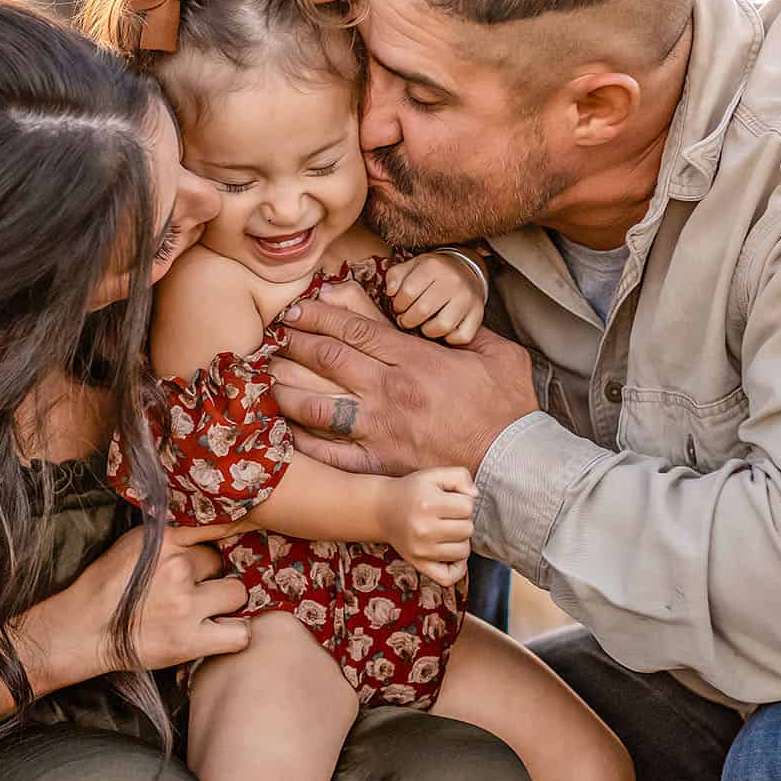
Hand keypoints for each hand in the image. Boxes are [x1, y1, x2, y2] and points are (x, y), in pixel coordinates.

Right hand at [62, 525, 250, 673]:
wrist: (83, 629)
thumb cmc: (105, 586)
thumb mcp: (134, 544)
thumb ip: (170, 535)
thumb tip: (205, 527)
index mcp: (163, 540)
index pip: (214, 525)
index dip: (224, 533)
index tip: (232, 537)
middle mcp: (177, 568)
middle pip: (222, 560)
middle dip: (213, 573)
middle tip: (197, 586)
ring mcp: (185, 605)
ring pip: (237, 593)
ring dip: (226, 602)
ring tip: (208, 609)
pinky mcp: (188, 641)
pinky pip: (239, 634)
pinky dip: (233, 634)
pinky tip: (218, 631)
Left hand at [273, 296, 537, 476]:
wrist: (515, 470)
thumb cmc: (510, 411)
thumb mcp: (497, 354)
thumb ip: (467, 330)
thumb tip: (447, 313)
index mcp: (415, 360)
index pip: (353, 329)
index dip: (317, 316)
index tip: (295, 310)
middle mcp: (390, 392)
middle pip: (327, 359)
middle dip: (294, 342)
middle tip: (272, 335)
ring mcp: (380, 431)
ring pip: (316, 403)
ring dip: (285, 387)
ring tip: (265, 378)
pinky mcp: (378, 466)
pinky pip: (328, 453)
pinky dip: (300, 440)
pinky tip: (281, 429)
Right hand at [376, 466, 475, 583]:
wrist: (381, 509)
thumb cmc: (412, 491)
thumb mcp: (433, 475)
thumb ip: (460, 476)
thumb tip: (475, 496)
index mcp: (428, 504)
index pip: (468, 506)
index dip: (463, 500)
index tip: (450, 500)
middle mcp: (423, 529)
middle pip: (468, 529)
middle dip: (462, 520)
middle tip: (446, 515)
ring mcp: (421, 550)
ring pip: (463, 551)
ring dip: (460, 540)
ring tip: (446, 531)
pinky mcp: (419, 564)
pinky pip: (448, 577)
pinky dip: (457, 568)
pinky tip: (451, 554)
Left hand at [385, 253, 484, 343]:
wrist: (464, 270)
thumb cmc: (431, 273)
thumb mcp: (410, 266)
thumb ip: (394, 277)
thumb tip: (390, 293)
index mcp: (433, 266)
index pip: (407, 292)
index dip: (398, 304)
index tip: (399, 307)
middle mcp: (453, 281)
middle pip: (422, 310)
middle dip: (408, 320)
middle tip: (407, 319)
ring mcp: (468, 298)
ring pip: (442, 326)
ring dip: (427, 331)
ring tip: (424, 324)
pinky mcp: (478, 314)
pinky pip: (461, 337)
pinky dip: (449, 338)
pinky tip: (443, 329)